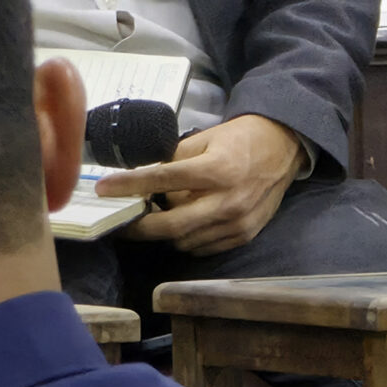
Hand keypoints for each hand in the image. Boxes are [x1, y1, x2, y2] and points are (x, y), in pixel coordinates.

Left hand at [96, 114, 303, 255]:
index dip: (129, 185)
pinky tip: (182, 223)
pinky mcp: (243, 235)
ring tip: (155, 217)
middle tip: (121, 221)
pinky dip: (186, 239)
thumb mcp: (205, 139)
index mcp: (216, 169)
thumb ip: (174, 160)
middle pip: (171, 225)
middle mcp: (227, 200)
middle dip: (139, 226)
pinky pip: (202, 247)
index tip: (103, 188)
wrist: (283, 148)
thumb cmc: (239, 140)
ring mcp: (237, 222)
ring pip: (184, 240)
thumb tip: (141, 178)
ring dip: (164, 232)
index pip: (162, 180)